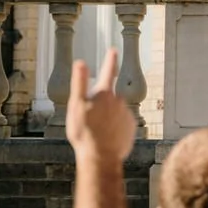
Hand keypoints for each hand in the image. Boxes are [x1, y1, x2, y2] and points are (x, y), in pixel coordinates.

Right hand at [66, 48, 135, 163]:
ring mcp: (127, 115)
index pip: (108, 71)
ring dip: (107, 119)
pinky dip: (114, 129)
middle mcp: (119, 101)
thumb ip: (79, 83)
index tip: (113, 50)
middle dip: (101, 106)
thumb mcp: (76, 106)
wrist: (100, 157)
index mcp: (105, 93)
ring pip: (114, 113)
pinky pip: (121, 125)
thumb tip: (80, 61)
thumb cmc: (84, 132)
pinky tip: (106, 138)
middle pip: (109, 98)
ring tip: (96, 133)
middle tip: (89, 122)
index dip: (110, 60)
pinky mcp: (131, 128)